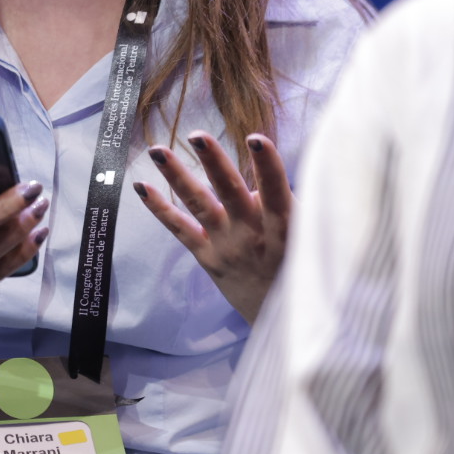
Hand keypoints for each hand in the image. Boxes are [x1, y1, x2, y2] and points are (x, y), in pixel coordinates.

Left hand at [134, 130, 287, 322]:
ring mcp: (226, 246)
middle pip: (231, 193)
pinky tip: (140, 185)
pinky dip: (159, 208)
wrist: (283, 319)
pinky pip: (180, 229)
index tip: (256, 139)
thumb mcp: (313, 237)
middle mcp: (252, 236)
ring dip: (178, 176)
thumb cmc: (301, 264)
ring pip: (200, 206)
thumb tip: (287, 164)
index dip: (269, 167)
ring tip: (158, 150)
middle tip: (197, 134)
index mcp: (284, 230)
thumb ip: (298, 205)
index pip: (277, 194)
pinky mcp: (207, 257)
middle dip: (215, 163)